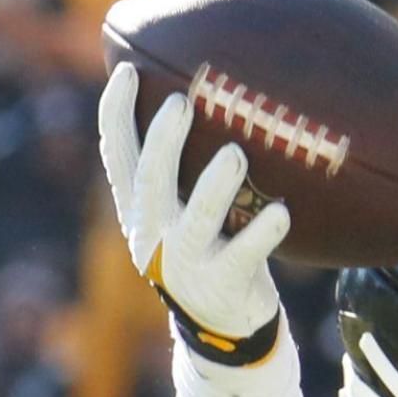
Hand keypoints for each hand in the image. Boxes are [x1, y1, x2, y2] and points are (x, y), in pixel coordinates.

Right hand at [97, 62, 291, 364]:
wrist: (226, 328)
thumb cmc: (212, 251)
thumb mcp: (186, 214)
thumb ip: (183, 172)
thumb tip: (206, 98)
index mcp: (140, 212)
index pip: (116, 156)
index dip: (115, 114)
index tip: (125, 68)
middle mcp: (155, 235)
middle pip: (150, 181)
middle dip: (162, 141)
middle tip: (182, 102)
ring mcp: (187, 264)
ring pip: (195, 220)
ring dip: (213, 185)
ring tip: (236, 153)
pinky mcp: (224, 285)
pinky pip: (244, 255)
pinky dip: (263, 233)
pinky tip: (282, 211)